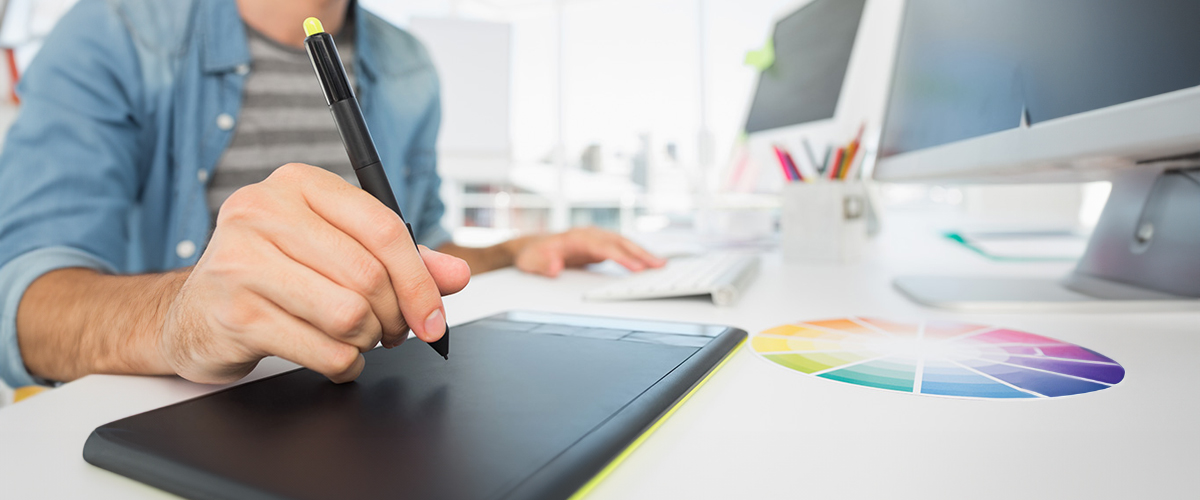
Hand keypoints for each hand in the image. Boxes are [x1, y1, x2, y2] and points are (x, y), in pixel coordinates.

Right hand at [159, 164, 469, 383]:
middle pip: (369, 276)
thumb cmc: (275, 272)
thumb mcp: (337, 248)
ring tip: (357, 339)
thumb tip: (455, 275)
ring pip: (349, 316)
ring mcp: (241, 262)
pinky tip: (335, 357)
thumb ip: (401, 258)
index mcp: (298, 184)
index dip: (421, 279)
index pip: (383, 228)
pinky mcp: (235, 314)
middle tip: (392, 331)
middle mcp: (263, 212)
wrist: (196, 312)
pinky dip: (344, 364)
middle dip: (395, 317)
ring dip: (367, 341)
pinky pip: (324, 351)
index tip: (435, 315)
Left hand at [510, 227, 664, 276]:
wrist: (530, 247)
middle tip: (659, 265)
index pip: (604, 247)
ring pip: (624, 243)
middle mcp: (589, 235)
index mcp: (576, 238)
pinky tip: (648, 263)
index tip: (637, 268)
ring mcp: (595, 239)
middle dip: (640, 253)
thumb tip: (555, 267)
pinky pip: (621, 249)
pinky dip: (636, 255)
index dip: (621, 258)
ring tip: (661, 265)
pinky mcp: (599, 246)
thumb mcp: (530, 262)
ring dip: (642, 253)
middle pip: (619, 242)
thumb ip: (542, 265)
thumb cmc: (532, 254)